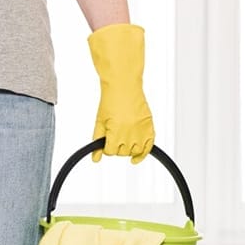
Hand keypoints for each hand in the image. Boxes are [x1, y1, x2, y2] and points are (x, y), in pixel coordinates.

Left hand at [89, 23, 154, 162]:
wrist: (123, 85)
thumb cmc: (111, 100)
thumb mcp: (100, 122)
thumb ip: (97, 142)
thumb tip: (95, 159)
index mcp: (116, 131)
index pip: (110, 151)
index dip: (106, 147)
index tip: (106, 141)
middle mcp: (130, 132)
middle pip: (122, 153)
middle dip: (117, 147)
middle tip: (115, 135)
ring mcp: (141, 130)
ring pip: (134, 151)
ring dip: (128, 149)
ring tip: (124, 139)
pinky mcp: (149, 125)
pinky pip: (149, 146)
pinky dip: (144, 153)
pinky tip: (136, 158)